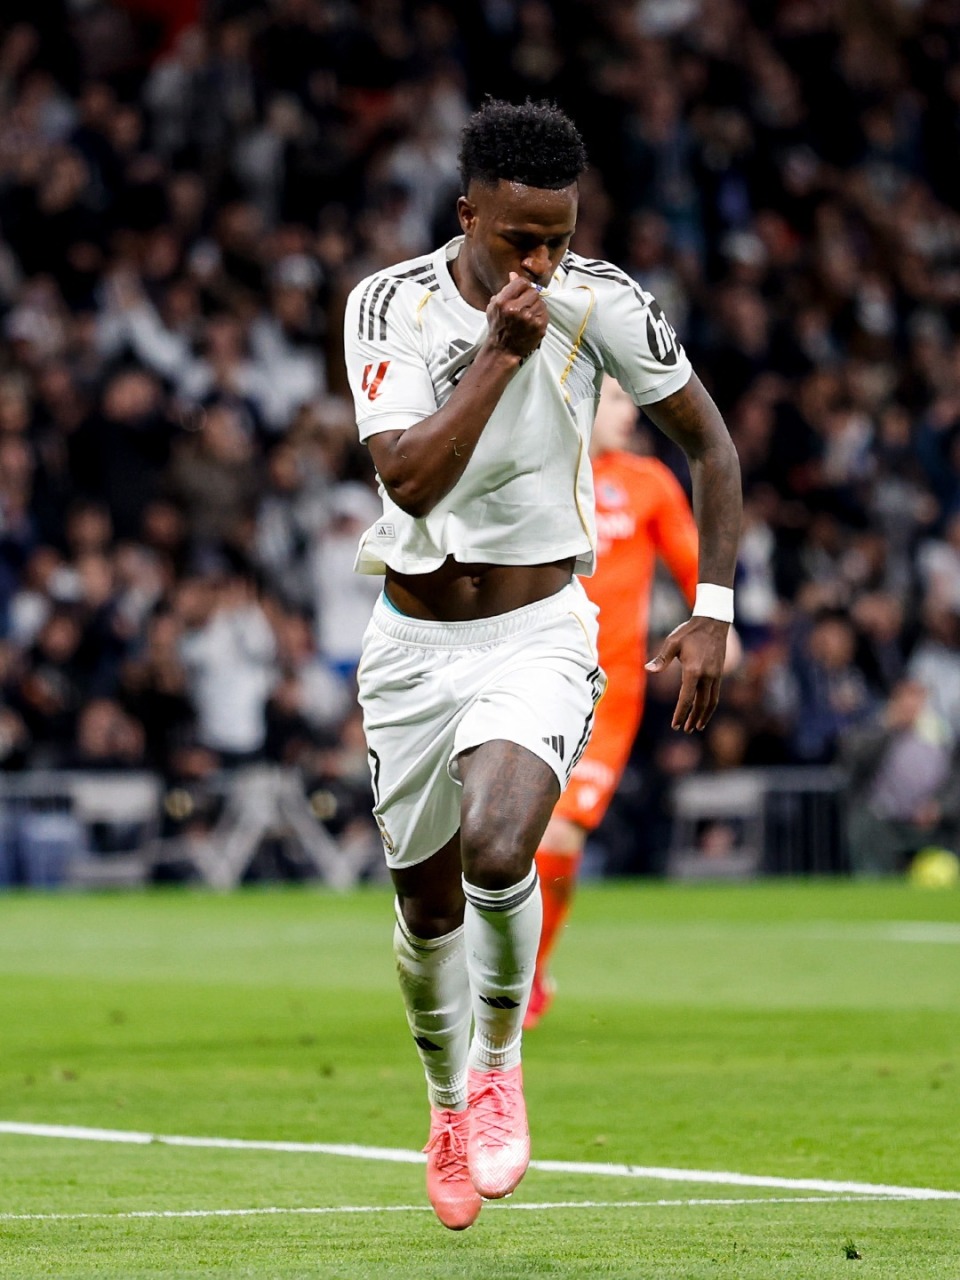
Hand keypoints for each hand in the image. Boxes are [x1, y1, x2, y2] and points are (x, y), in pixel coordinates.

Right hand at [485, 272, 547, 359]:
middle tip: (525, 305)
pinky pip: (545, 312)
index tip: (522, 291)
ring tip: (528, 315)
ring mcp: (529, 319)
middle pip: (533, 291)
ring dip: (536, 306)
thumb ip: (505, 290)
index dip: (523, 285)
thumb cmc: (498, 328)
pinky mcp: (539, 327)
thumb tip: (514, 274)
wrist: (503, 350)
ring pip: (540, 302)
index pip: (521, 282)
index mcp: (503, 302)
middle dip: (529, 297)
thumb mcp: (494, 307)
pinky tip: (532, 321)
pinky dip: (540, 315)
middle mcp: (516, 310)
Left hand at [646, 616, 728, 732]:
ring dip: (704, 715)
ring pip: (711, 701)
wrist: (713, 622)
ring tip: (697, 726)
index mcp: (694, 670)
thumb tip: (648, 669)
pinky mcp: (720, 673)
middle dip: (692, 718)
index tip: (675, 725)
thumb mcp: (672, 642)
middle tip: (685, 730)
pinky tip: (704, 710)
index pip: (687, 698)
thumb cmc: (689, 632)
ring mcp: (716, 675)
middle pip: (700, 704)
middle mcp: (707, 676)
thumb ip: (661, 659)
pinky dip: (710, 705)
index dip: (681, 713)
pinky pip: (715, 694)